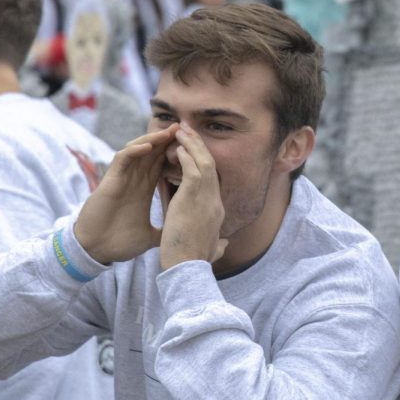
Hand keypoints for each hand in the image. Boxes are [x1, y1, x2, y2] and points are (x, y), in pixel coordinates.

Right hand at [75, 125, 176, 263]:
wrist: (97, 251)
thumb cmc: (120, 242)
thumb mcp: (151, 235)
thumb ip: (165, 229)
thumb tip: (183, 233)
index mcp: (144, 189)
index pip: (162, 165)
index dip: (176, 154)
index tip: (194, 146)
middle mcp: (134, 180)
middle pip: (153, 153)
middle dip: (168, 140)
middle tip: (186, 128)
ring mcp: (122, 179)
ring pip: (138, 150)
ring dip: (153, 140)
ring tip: (169, 131)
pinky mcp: (110, 181)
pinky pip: (122, 159)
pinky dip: (134, 151)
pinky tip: (147, 147)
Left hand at [159, 124, 227, 269]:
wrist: (187, 268)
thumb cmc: (194, 262)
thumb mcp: (210, 250)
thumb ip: (217, 244)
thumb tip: (223, 244)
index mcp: (217, 211)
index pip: (213, 181)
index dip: (203, 163)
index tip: (193, 152)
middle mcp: (216, 201)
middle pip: (212, 165)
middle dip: (199, 147)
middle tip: (188, 131)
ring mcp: (208, 198)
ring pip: (204, 162)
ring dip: (192, 144)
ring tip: (181, 130)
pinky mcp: (194, 197)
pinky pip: (193, 168)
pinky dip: (186, 155)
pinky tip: (176, 146)